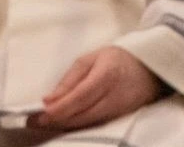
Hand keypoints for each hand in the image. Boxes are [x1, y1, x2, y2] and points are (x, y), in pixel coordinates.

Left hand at [32, 47, 161, 130]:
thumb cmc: (118, 58)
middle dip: (55, 121)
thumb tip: (48, 100)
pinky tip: (64, 122)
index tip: (36, 115)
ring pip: (86, 124)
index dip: (57, 110)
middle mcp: (114, 96)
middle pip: (80, 116)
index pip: (78, 98)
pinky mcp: (120, 118)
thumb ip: (70, 79)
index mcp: (106, 75)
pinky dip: (76, 125)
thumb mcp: (92, 58)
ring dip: (63, 125)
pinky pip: (94, 125)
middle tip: (33, 122)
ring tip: (44, 122)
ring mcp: (119, 110)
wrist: (151, 67)